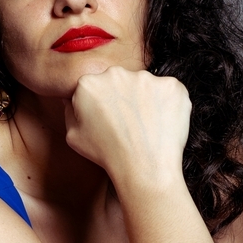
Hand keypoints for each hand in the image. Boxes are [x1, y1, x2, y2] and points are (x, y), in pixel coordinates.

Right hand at [63, 66, 190, 183]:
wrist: (144, 168)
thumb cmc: (107, 155)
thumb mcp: (73, 136)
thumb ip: (71, 110)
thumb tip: (73, 97)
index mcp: (88, 83)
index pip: (95, 86)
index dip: (102, 105)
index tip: (110, 120)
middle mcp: (116, 74)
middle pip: (120, 81)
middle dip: (124, 97)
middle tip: (128, 124)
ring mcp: (146, 77)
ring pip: (145, 85)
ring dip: (146, 100)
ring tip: (146, 127)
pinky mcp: (172, 85)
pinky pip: (169, 91)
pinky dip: (168, 104)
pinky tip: (162, 123)